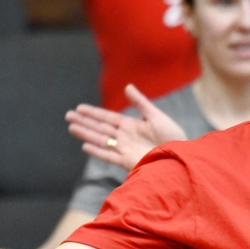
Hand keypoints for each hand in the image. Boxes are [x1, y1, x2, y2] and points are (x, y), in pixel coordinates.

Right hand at [66, 84, 186, 170]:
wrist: (181, 157)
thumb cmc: (172, 137)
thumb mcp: (156, 116)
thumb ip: (140, 103)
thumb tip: (127, 87)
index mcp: (131, 125)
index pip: (107, 117)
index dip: (93, 112)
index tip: (79, 108)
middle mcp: (125, 137)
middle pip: (100, 128)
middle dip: (84, 121)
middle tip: (68, 115)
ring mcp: (125, 149)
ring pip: (101, 140)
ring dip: (86, 133)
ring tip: (71, 127)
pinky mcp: (128, 161)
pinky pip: (109, 156)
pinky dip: (98, 151)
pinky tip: (85, 145)